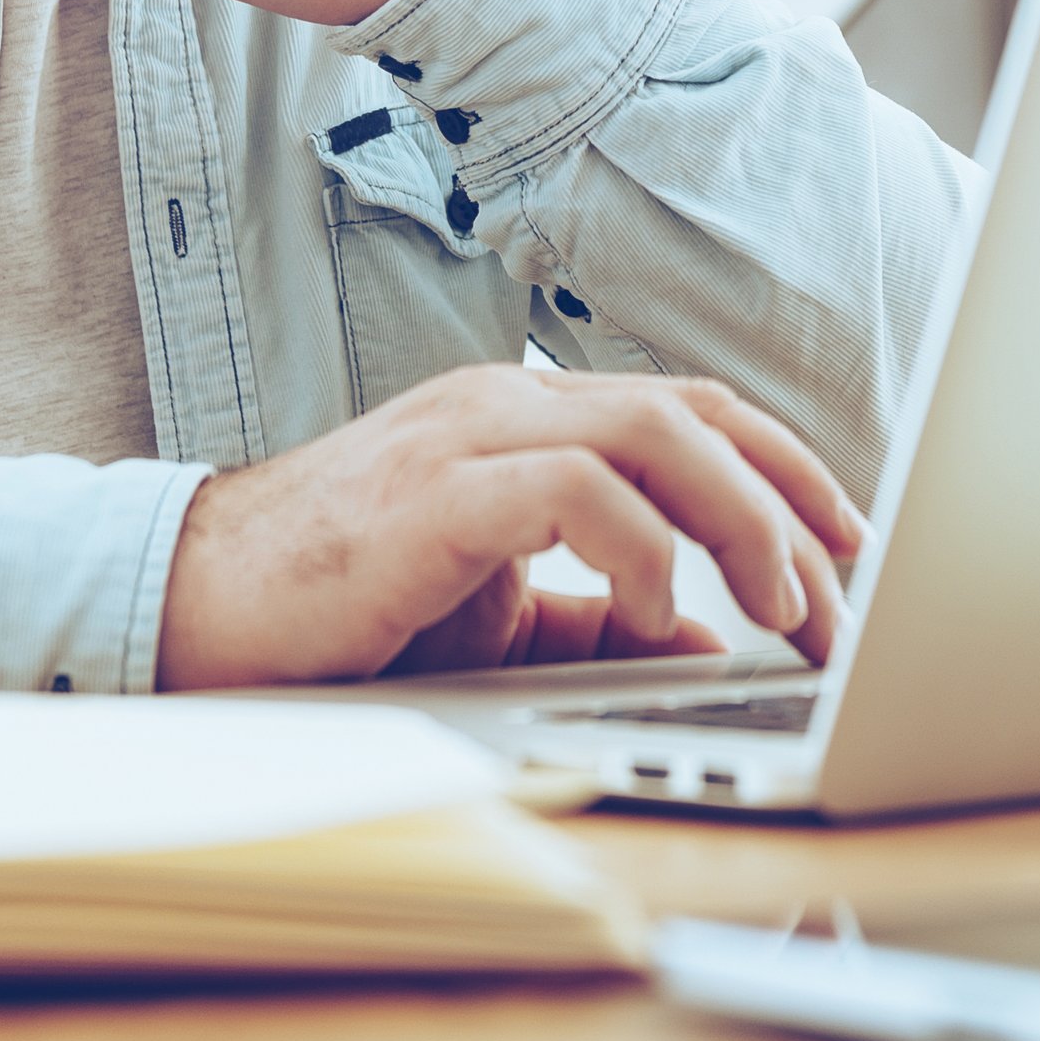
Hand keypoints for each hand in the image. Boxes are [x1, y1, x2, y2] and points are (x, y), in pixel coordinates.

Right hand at [152, 366, 869, 686]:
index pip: (693, 414)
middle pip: (698, 414)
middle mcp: (509, 405)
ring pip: (656, 436)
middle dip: (792, 503)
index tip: (852, 547)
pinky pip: (573, 492)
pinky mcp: (434, 493)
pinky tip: (669, 616)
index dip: (785, 472)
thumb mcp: (499, 616)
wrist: (187, 609)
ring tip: (784, 613)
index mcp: (529, 418)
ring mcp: (469, 436)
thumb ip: (599, 613)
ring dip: (742, 526)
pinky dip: (643, 552)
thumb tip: (711, 635)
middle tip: (845, 595)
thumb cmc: (338, 612)